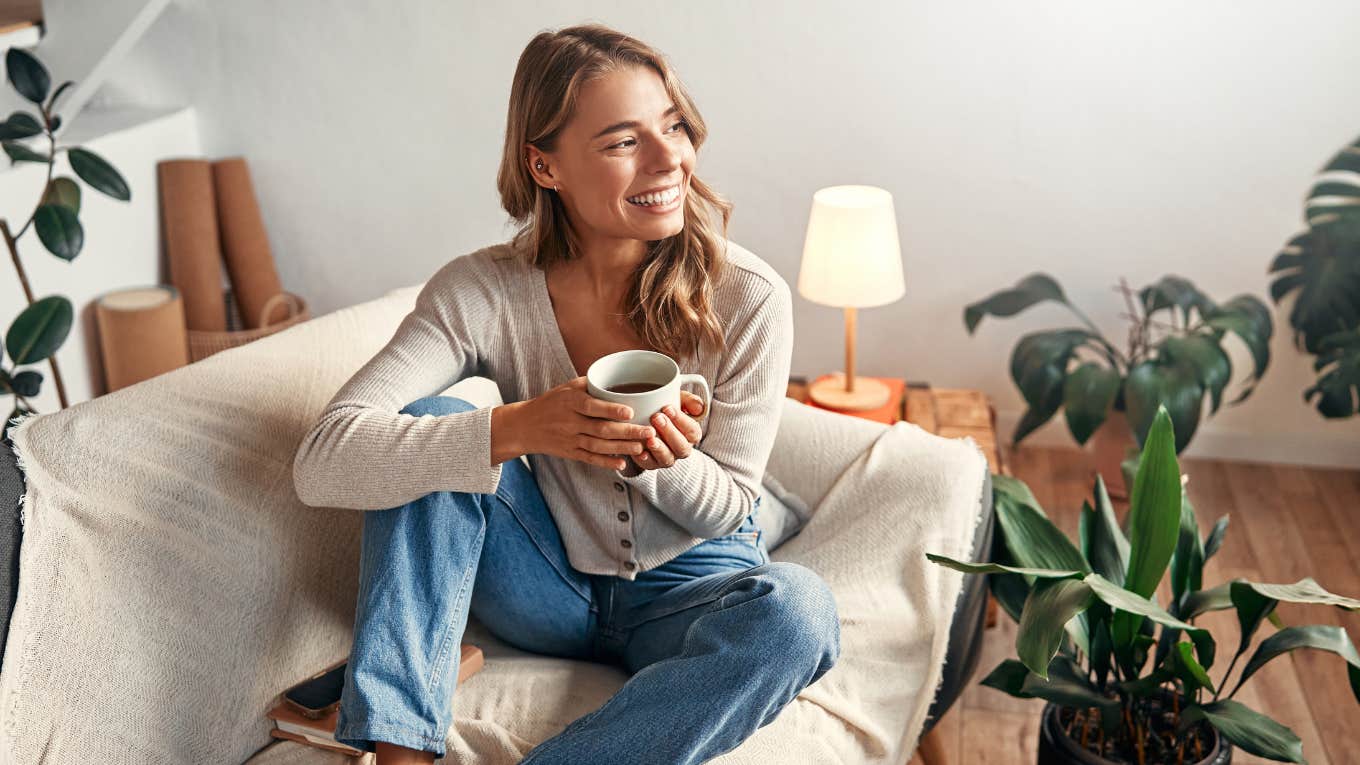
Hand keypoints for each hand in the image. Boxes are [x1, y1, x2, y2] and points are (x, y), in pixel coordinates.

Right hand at [494, 377, 655, 469]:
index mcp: (570, 402)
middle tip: (649, 432)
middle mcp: (570, 422)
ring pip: (598, 446)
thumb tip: (619, 375)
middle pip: (601, 429)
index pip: (592, 407)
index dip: (611, 410)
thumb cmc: (552, 402)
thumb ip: (591, 383)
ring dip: (622, 448)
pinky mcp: (570, 453)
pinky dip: (606, 463)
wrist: (524, 426)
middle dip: (627, 432)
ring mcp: (570, 439)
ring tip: (642, 447)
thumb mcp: (567, 387)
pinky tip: (622, 464)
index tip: (631, 412)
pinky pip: (590, 459)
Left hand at [631, 391, 704, 469]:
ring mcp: (668, 458)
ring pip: (667, 459)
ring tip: (650, 439)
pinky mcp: (652, 463)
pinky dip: (645, 459)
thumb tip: (699, 408)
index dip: (681, 420)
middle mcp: (682, 448)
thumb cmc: (665, 408)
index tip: (667, 408)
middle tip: (656, 418)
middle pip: (682, 447)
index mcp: (691, 434)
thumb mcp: (678, 400)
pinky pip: (650, 465)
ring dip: (659, 448)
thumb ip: (690, 401)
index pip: (693, 431)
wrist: (645, 418)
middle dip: (669, 432)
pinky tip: (640, 452)